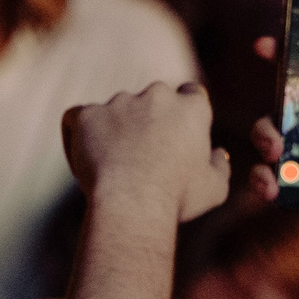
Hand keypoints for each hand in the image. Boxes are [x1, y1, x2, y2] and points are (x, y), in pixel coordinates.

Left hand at [60, 81, 231, 221]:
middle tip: (146, 156)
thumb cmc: (178, 199)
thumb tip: (217, 153)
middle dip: (150, 119)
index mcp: (191, 108)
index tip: (178, 134)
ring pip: (116, 110)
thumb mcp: (215, 189)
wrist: (133, 204)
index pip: (192, 94)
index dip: (185, 112)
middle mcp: (157, 95)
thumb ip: (220, 165)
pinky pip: (78, 117)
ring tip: (115, 169)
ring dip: (116, 129)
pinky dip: (80, 132)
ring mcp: (119, 102)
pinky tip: (85, 157)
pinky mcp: (87, 114)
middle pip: (154, 98)